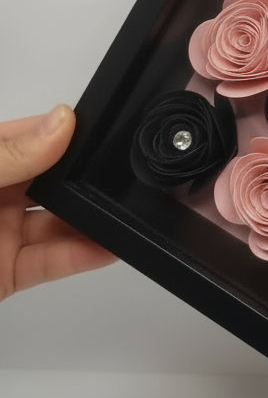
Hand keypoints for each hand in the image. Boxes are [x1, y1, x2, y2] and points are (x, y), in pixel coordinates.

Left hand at [0, 105, 116, 301]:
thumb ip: (8, 156)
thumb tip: (61, 123)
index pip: (30, 136)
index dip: (68, 133)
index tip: (107, 129)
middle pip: (54, 180)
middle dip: (88, 179)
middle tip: (124, 174)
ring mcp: (1, 234)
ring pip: (60, 222)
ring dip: (93, 219)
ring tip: (125, 213)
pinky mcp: (8, 274)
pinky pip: (54, 262)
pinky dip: (85, 255)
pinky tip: (111, 246)